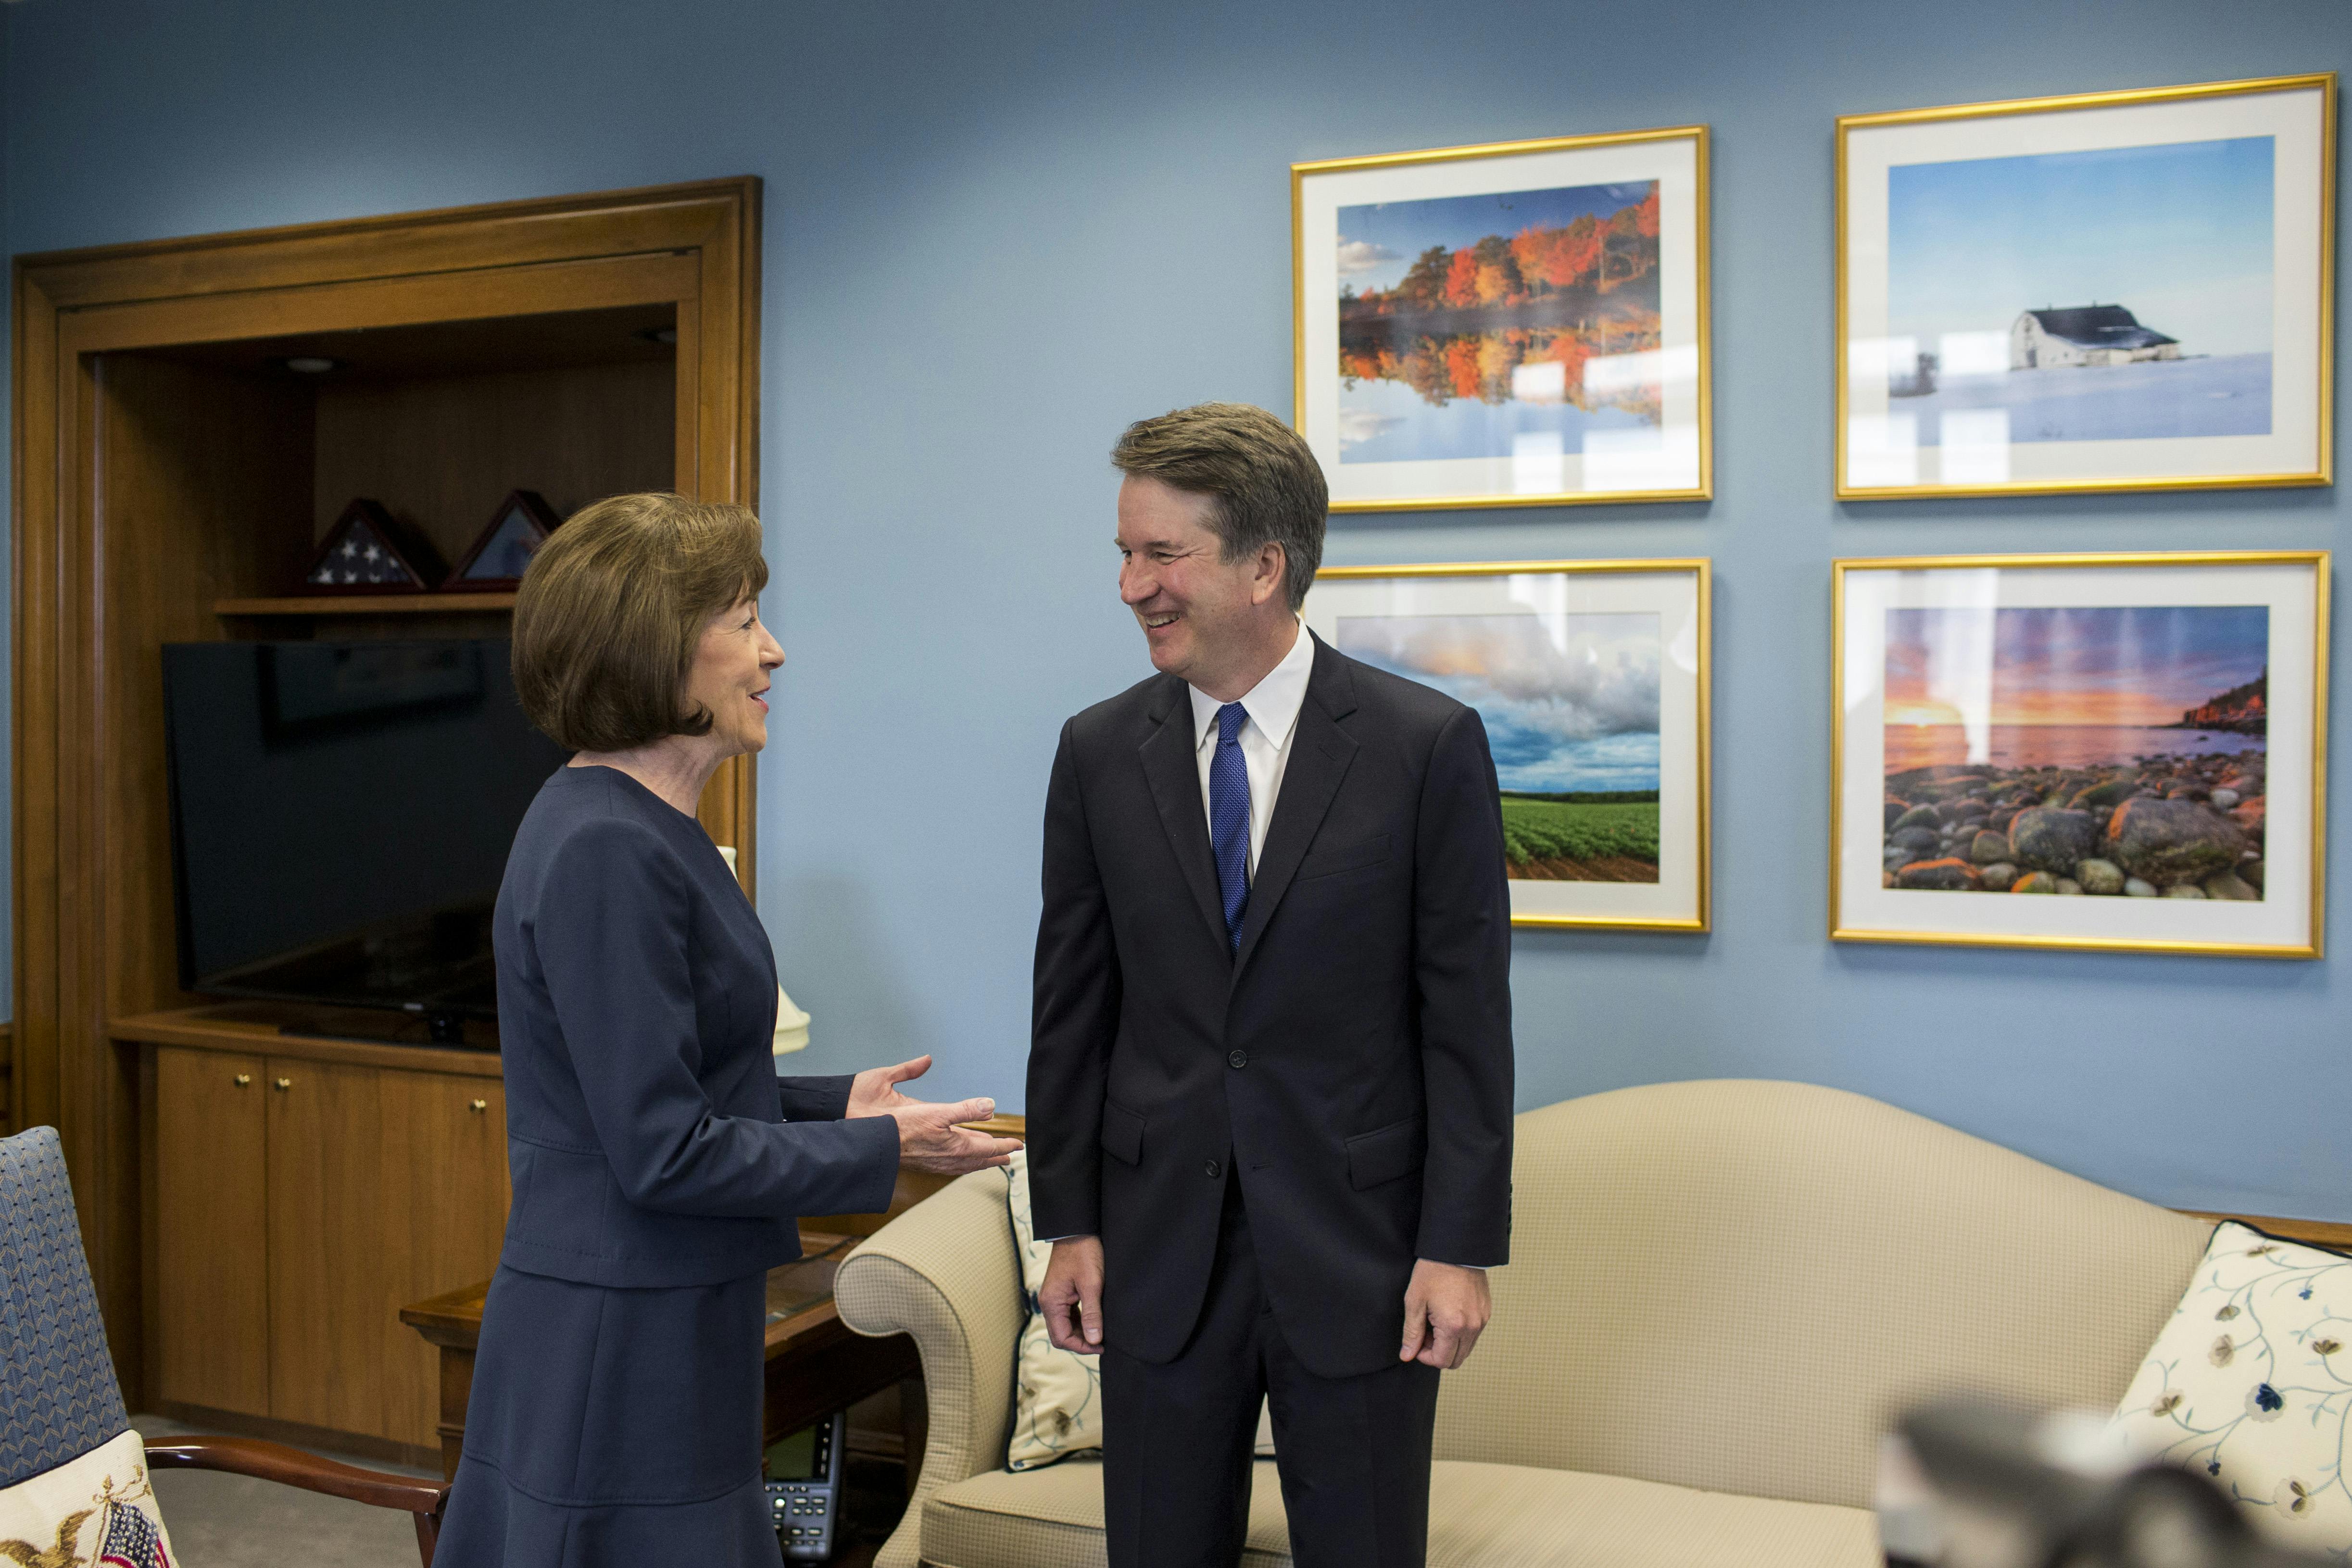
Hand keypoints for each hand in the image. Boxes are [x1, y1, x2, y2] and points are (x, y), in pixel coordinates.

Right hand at [848, 1056, 1020, 1175]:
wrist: (878, 1147)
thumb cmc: (904, 1128)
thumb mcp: (938, 1112)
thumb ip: (966, 1110)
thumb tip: (991, 1105)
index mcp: (958, 1147)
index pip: (990, 1148)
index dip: (1006, 1145)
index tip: (1019, 1144)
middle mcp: (951, 1160)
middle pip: (982, 1159)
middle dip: (997, 1155)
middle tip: (1010, 1154)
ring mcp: (939, 1165)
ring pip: (968, 1164)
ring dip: (982, 1161)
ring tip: (990, 1158)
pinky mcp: (928, 1165)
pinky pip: (955, 1167)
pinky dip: (965, 1163)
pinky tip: (960, 1160)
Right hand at [1040, 1236, 1104, 1351]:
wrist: (1078, 1230)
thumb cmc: (1084, 1253)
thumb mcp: (1092, 1285)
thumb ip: (1092, 1314)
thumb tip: (1094, 1340)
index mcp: (1051, 1302)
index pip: (1061, 1338)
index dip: (1081, 1346)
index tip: (1100, 1345)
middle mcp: (1049, 1302)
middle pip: (1061, 1334)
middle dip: (1080, 1342)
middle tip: (1102, 1342)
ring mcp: (1054, 1297)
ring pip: (1064, 1325)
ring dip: (1081, 1332)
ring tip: (1100, 1332)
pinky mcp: (1061, 1293)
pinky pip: (1067, 1315)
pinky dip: (1079, 1321)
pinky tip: (1094, 1319)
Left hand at [1399, 1259, 1489, 1369]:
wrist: (1456, 1248)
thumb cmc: (1433, 1271)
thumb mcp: (1415, 1301)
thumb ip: (1412, 1332)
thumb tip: (1407, 1355)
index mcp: (1454, 1327)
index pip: (1441, 1361)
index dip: (1424, 1356)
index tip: (1417, 1340)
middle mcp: (1473, 1327)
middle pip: (1456, 1361)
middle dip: (1437, 1353)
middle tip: (1425, 1332)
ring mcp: (1482, 1320)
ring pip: (1466, 1349)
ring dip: (1449, 1344)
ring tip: (1436, 1321)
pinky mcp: (1486, 1312)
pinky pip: (1473, 1335)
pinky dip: (1460, 1333)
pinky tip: (1448, 1314)